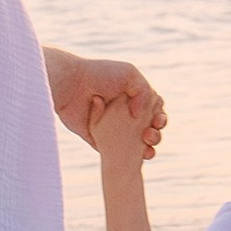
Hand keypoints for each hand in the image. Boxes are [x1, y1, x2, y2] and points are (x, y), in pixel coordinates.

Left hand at [47, 49, 165, 155]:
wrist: (71, 85)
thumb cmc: (99, 75)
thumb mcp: (129, 74)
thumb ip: (144, 91)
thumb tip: (140, 115)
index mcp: (133, 97)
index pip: (154, 110)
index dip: (160, 117)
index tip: (157, 121)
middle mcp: (125, 113)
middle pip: (149, 127)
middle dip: (156, 132)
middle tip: (149, 133)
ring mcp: (114, 128)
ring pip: (138, 143)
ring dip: (149, 145)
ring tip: (146, 143)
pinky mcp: (101, 141)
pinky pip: (119, 153)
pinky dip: (132, 157)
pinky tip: (141, 154)